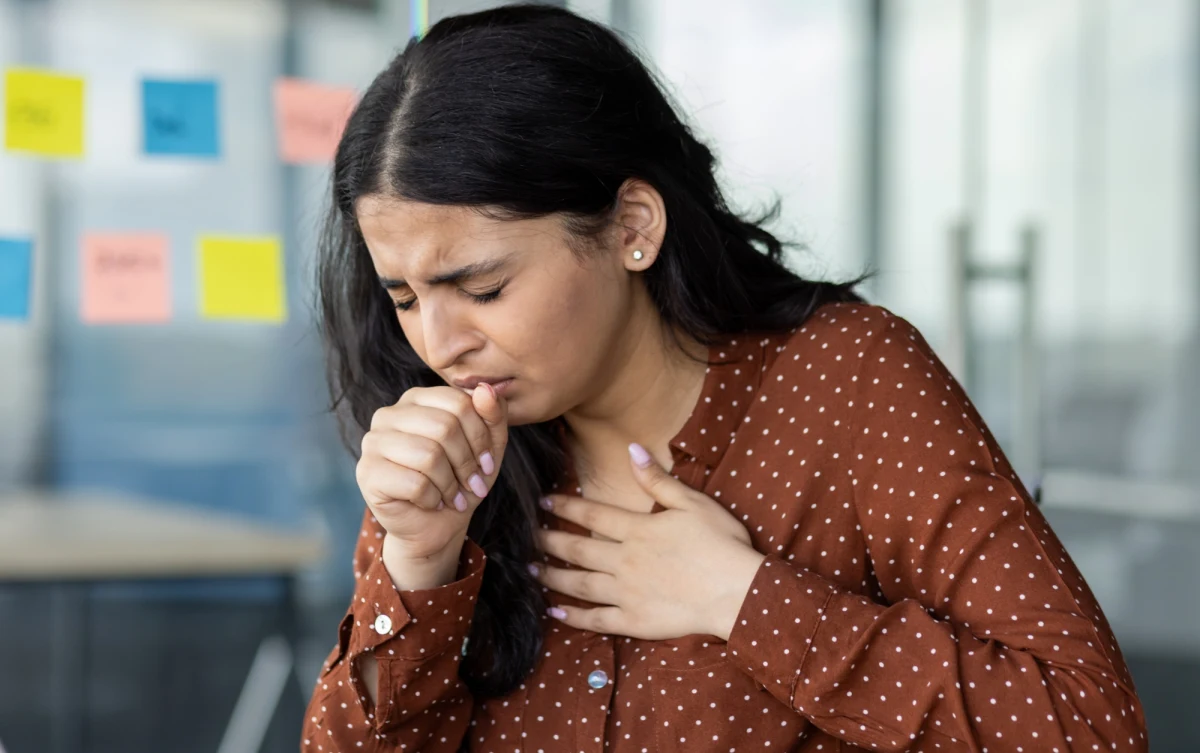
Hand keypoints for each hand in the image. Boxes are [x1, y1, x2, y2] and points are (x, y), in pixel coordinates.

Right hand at [356, 383, 507, 560]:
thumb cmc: (460, 478)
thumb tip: (486, 389)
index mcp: (416, 399)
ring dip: (451, 483)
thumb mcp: (488, 445)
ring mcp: (372, 442)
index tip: (487, 462)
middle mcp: (388, 414)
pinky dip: (433, 499)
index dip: (480, 436)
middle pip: (444, 427)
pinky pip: (414, 483)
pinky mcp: (367, 473)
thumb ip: (492, 414)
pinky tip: (432, 503)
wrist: (435, 524)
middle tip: (473, 484)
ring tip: (453, 496)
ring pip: (429, 455)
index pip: (458, 402)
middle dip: (467, 462)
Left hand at [531, 443, 765, 640]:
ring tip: (532, 570)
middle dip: (550, 540)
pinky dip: (572, 616)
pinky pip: (595, 619)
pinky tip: (554, 611)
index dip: (565, 505)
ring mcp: (626, 592)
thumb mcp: (694, 503)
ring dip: (552, 576)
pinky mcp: (634, 620)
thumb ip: (659, 480)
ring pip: (579, 583)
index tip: (543, 502)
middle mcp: (625, 560)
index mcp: (638, 529)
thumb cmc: (722, 544)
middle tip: (529, 537)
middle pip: (578, 548)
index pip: (592, 513)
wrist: (738, 593)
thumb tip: (633, 449)